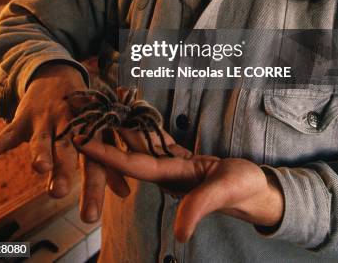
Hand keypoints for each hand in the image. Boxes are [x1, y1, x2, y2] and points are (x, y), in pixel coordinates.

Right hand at [0, 63, 128, 222]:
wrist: (59, 76)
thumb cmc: (82, 113)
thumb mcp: (97, 133)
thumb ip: (108, 164)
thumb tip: (124, 193)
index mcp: (89, 134)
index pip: (94, 164)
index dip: (93, 189)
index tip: (90, 216)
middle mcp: (69, 126)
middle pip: (67, 151)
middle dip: (64, 170)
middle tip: (60, 192)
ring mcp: (46, 120)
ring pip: (43, 139)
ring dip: (40, 153)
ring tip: (39, 168)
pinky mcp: (25, 116)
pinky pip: (11, 130)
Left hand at [73, 130, 283, 241]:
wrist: (254, 190)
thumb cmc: (242, 189)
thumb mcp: (224, 194)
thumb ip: (201, 208)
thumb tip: (181, 234)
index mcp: (171, 179)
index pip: (132, 165)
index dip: (107, 154)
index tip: (83, 142)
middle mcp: (165, 172)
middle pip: (129, 151)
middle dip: (108, 134)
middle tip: (86, 112)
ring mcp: (171, 164)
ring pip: (141, 142)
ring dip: (124, 123)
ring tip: (107, 102)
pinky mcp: (181, 157)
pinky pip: (158, 138)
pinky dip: (146, 123)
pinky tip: (135, 110)